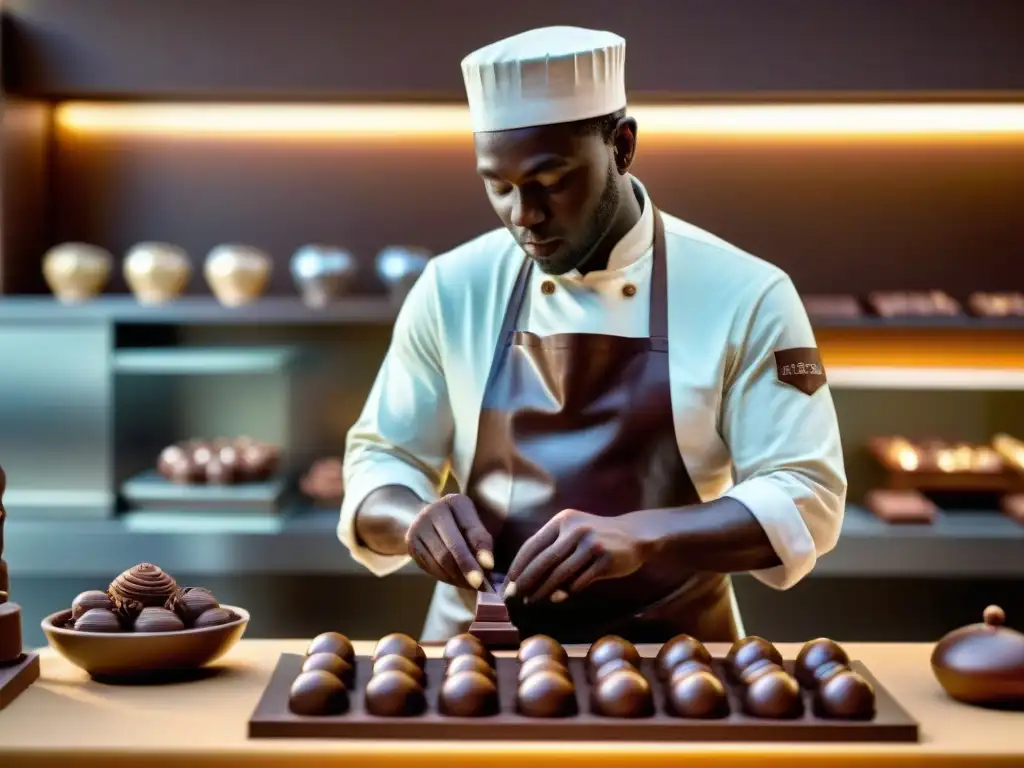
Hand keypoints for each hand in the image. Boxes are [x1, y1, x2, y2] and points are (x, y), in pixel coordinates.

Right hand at [405, 493, 493, 589]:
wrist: (428, 520)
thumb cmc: (459, 524)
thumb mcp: (473, 525)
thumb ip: (480, 541)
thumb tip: (486, 567)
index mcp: (455, 502)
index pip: (470, 528)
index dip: (480, 548)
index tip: (489, 565)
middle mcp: (433, 511)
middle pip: (452, 546)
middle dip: (467, 567)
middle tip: (479, 584)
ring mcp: (419, 526)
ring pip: (440, 560)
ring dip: (458, 577)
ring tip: (471, 585)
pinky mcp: (411, 543)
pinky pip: (430, 567)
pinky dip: (446, 578)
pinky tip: (457, 581)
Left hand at [503, 510, 644, 602]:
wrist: (635, 535)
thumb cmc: (597, 537)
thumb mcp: (573, 532)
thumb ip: (552, 547)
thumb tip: (525, 575)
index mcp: (562, 520)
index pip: (532, 545)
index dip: (518, 566)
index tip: (508, 583)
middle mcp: (575, 529)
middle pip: (543, 559)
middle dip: (525, 580)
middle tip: (513, 596)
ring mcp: (591, 543)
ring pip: (560, 572)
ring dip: (542, 590)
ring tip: (531, 601)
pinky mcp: (605, 558)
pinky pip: (580, 580)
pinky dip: (566, 592)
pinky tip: (556, 599)